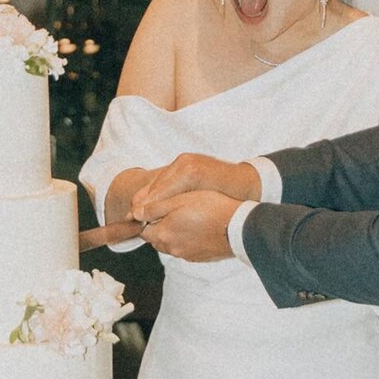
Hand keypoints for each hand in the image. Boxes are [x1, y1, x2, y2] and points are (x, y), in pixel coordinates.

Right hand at [132, 154, 258, 216]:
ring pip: (159, 180)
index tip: (136, 218)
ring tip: (136, 212)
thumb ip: (181, 208)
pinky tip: (149, 202)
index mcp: (191, 173)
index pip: (162, 192)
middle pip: (157, 185)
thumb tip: (156, 215)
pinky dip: (156, 190)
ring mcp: (184, 160)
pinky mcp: (184, 161)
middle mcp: (185, 162)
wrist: (247, 181)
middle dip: (143, 202)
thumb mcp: (209, 205)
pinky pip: (165, 176)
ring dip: (147, 196)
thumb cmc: (232, 197)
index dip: (148, 206)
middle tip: (131, 217)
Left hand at [140, 190, 240, 261]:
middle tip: (171, 211)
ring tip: (186, 218)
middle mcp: (172, 248)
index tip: (155, 209)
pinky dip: (186, 240)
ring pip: (171, 244)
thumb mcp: (179, 200)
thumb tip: (134, 213)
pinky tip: (198, 228)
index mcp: (163, 234)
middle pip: (156, 239)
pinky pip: (185, 249)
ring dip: (173, 234)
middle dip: (158, 227)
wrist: (239, 227)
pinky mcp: (199, 258)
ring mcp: (186, 255)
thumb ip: (154, 208)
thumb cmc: (211, 208)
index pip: (143, 230)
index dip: (146, 218)